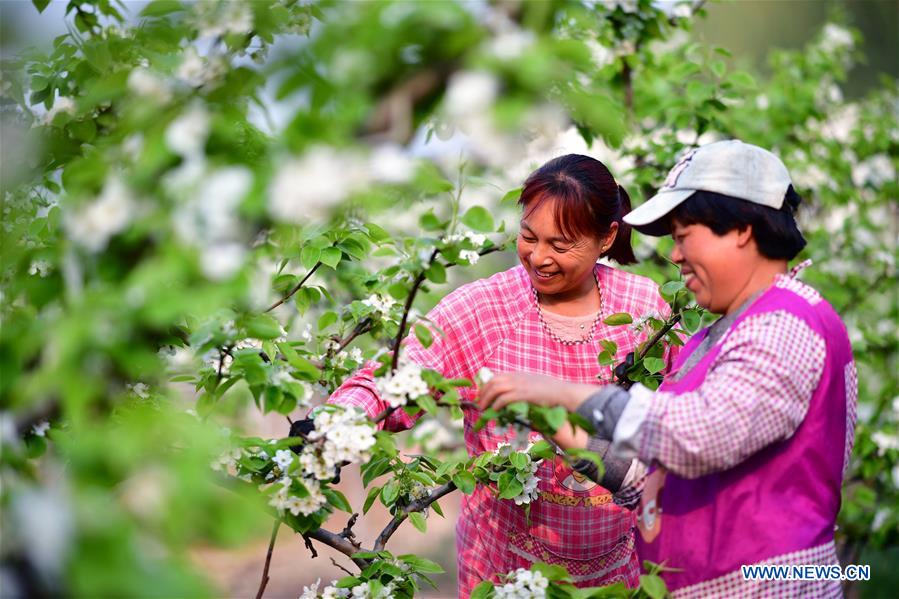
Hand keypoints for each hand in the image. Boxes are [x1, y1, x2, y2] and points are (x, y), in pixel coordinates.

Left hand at [477, 372, 593, 411]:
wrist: (564, 393)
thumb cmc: (553, 392)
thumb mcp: (536, 385)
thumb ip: (525, 388)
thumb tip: (516, 399)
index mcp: (519, 374)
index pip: (497, 376)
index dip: (487, 386)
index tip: (483, 395)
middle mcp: (517, 377)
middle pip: (493, 381)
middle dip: (483, 393)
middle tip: (480, 404)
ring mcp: (520, 385)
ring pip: (495, 389)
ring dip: (486, 399)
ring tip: (483, 409)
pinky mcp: (523, 394)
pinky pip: (504, 398)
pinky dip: (496, 404)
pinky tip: (494, 410)